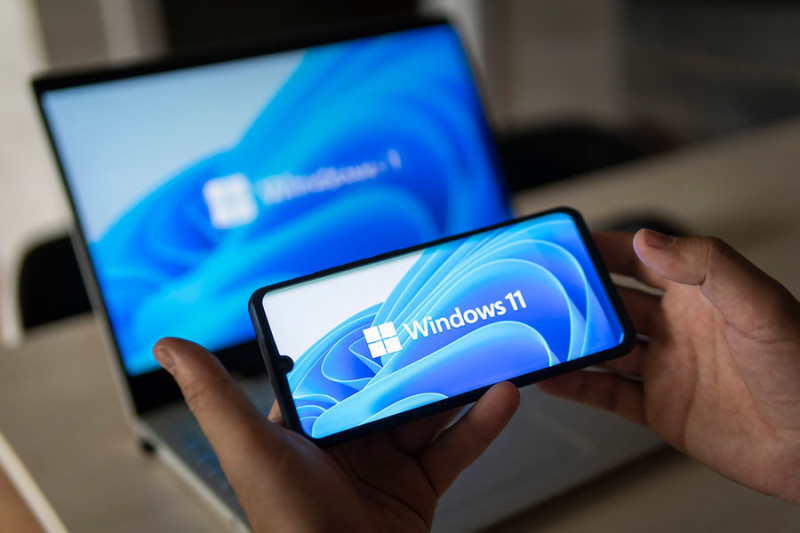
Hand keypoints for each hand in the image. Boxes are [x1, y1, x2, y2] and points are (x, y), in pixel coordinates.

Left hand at [153, 339, 519, 531]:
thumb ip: (216, 398)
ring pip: (429, 408)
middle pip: (391, 383)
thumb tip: (171, 345)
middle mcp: (346, 438)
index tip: (383, 301)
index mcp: (307, 423)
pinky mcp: (419, 485)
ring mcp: (385, 460)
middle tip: (448, 319)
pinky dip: (480, 422)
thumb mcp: (252, 452)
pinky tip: (499, 396)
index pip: (335, 365)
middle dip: (421, 354)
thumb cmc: (289, 527)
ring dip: (458, 380)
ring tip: (482, 347)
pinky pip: (454, 446)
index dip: (358, 335)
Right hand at [539, 229, 799, 504]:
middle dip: (576, 296)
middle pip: (613, 303)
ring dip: (572, 342)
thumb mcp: (761, 305)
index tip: (567, 243)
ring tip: (537, 335)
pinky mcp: (661, 409)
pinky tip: (553, 378)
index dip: (603, 248)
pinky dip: (578, 387)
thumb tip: (648, 240)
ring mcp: (667, 368)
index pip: (640, 259)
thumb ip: (706, 265)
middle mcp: (679, 328)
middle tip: (540, 292)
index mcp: (701, 293)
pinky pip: (608, 394)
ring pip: (604, 348)